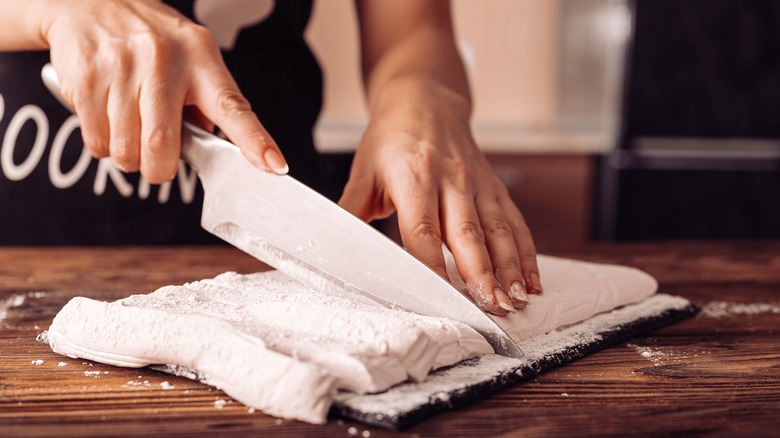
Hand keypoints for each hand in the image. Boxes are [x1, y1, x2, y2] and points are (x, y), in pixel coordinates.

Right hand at [41, 0, 286, 182]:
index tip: (274, 165)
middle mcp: (163, 62)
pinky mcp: (87, 78)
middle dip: (159, 169)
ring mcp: (122, 68)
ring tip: (130, 127)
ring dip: (128, 156)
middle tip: (157, 160)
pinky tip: (108, 117)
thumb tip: (217, 150)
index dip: (255, 141)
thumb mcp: (192, 58)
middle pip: (162, 147)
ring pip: (126, 151)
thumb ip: (208, 104)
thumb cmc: (151, 41)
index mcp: (201, 60)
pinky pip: (97, 142)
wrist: (88, 2)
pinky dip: (103, 144)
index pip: (233, 107)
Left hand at [338, 81, 541, 315]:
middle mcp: (451, 180)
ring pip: (497, 231)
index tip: (438, 298)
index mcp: (414, 177)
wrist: (426, 99)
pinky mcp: (494, 187)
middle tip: (491, 308)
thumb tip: (331, 246)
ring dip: (509, 268)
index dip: (431, 266)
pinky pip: (515, 222)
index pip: (422, 230)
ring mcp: (477, 183)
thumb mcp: (363, 170)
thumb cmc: (391, 138)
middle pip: (467, 234)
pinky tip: (531, 281)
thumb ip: (350, 210)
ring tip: (514, 301)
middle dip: (481, 274)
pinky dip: (526, 253)